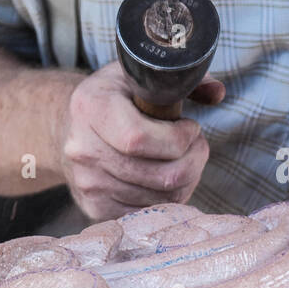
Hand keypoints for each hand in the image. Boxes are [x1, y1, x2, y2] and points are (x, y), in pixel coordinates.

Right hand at [56, 59, 224, 219]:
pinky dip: (169, 198)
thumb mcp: (141, 74)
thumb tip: (217, 92)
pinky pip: (148, 213)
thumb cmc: (117, 97)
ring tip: (184, 158)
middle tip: (197, 146)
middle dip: (193, 161)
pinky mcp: (95, 207)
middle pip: (159, 175)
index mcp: (90, 107)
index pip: (139, 139)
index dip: (178, 139)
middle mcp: (83, 149)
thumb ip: (182, 78)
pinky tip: (168, 177)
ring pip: (160, 198)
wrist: (71, 128)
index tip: (191, 127)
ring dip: (186, 180)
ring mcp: (87, 183)